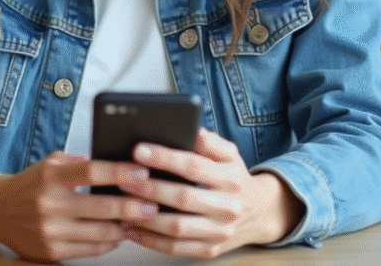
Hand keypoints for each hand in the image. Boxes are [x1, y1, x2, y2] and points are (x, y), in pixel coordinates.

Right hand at [0, 152, 158, 262]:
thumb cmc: (30, 183)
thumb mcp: (51, 163)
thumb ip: (81, 163)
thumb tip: (118, 165)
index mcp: (52, 177)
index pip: (92, 172)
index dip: (121, 172)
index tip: (143, 171)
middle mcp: (50, 205)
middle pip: (102, 207)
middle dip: (134, 206)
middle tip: (154, 203)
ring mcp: (51, 231)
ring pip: (101, 232)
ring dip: (125, 227)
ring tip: (141, 219)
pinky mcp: (52, 251)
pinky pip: (91, 249)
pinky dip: (109, 241)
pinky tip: (119, 233)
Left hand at [117, 128, 303, 258]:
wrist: (259, 213)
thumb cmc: (233, 178)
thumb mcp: (230, 154)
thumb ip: (211, 142)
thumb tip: (193, 130)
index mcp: (231, 178)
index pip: (194, 166)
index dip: (165, 158)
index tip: (138, 151)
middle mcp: (228, 206)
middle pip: (183, 198)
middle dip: (150, 188)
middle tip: (123, 179)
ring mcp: (220, 232)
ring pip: (177, 227)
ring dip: (145, 217)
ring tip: (121, 205)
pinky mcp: (210, 250)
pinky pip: (176, 248)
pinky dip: (151, 240)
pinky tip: (131, 229)